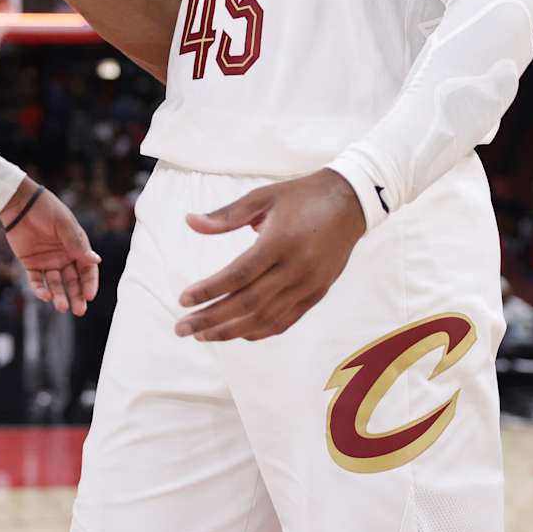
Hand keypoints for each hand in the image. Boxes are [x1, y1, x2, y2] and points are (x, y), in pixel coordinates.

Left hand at [1, 178, 100, 315]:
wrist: (19, 203)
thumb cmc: (46, 208)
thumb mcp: (64, 225)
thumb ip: (77, 244)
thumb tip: (96, 261)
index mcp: (76, 247)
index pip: (87, 270)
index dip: (89, 283)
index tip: (89, 296)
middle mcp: (64, 256)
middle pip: (73, 281)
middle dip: (76, 296)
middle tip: (79, 311)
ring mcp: (47, 261)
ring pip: (56, 284)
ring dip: (59, 296)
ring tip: (61, 306)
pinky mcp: (31, 263)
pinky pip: (36, 281)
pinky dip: (40, 290)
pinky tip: (45, 296)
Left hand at [175, 169, 366, 341]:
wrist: (350, 203)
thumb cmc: (302, 196)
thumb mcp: (262, 197)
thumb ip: (226, 215)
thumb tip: (190, 221)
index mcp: (280, 242)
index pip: (238, 275)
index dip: (209, 290)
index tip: (183, 300)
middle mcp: (296, 268)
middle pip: (248, 303)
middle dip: (212, 319)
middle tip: (182, 328)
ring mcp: (309, 285)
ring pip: (265, 318)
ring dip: (231, 331)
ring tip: (202, 335)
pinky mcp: (317, 294)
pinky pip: (285, 321)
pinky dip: (258, 331)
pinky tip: (236, 333)